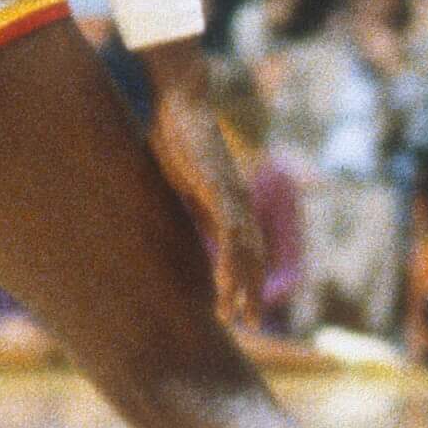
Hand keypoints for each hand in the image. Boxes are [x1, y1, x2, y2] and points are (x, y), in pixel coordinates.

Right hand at [141, 55, 269, 320]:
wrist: (179, 102)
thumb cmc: (174, 136)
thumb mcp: (179, 182)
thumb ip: (185, 205)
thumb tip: (175, 224)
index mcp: (226, 202)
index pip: (244, 248)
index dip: (244, 278)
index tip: (240, 308)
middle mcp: (236, 201)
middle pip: (253, 255)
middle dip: (252, 290)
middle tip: (252, 325)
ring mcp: (232, 195)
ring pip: (246, 250)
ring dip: (243, 285)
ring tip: (239, 316)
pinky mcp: (220, 188)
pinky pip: (231, 231)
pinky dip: (232, 261)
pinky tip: (228, 285)